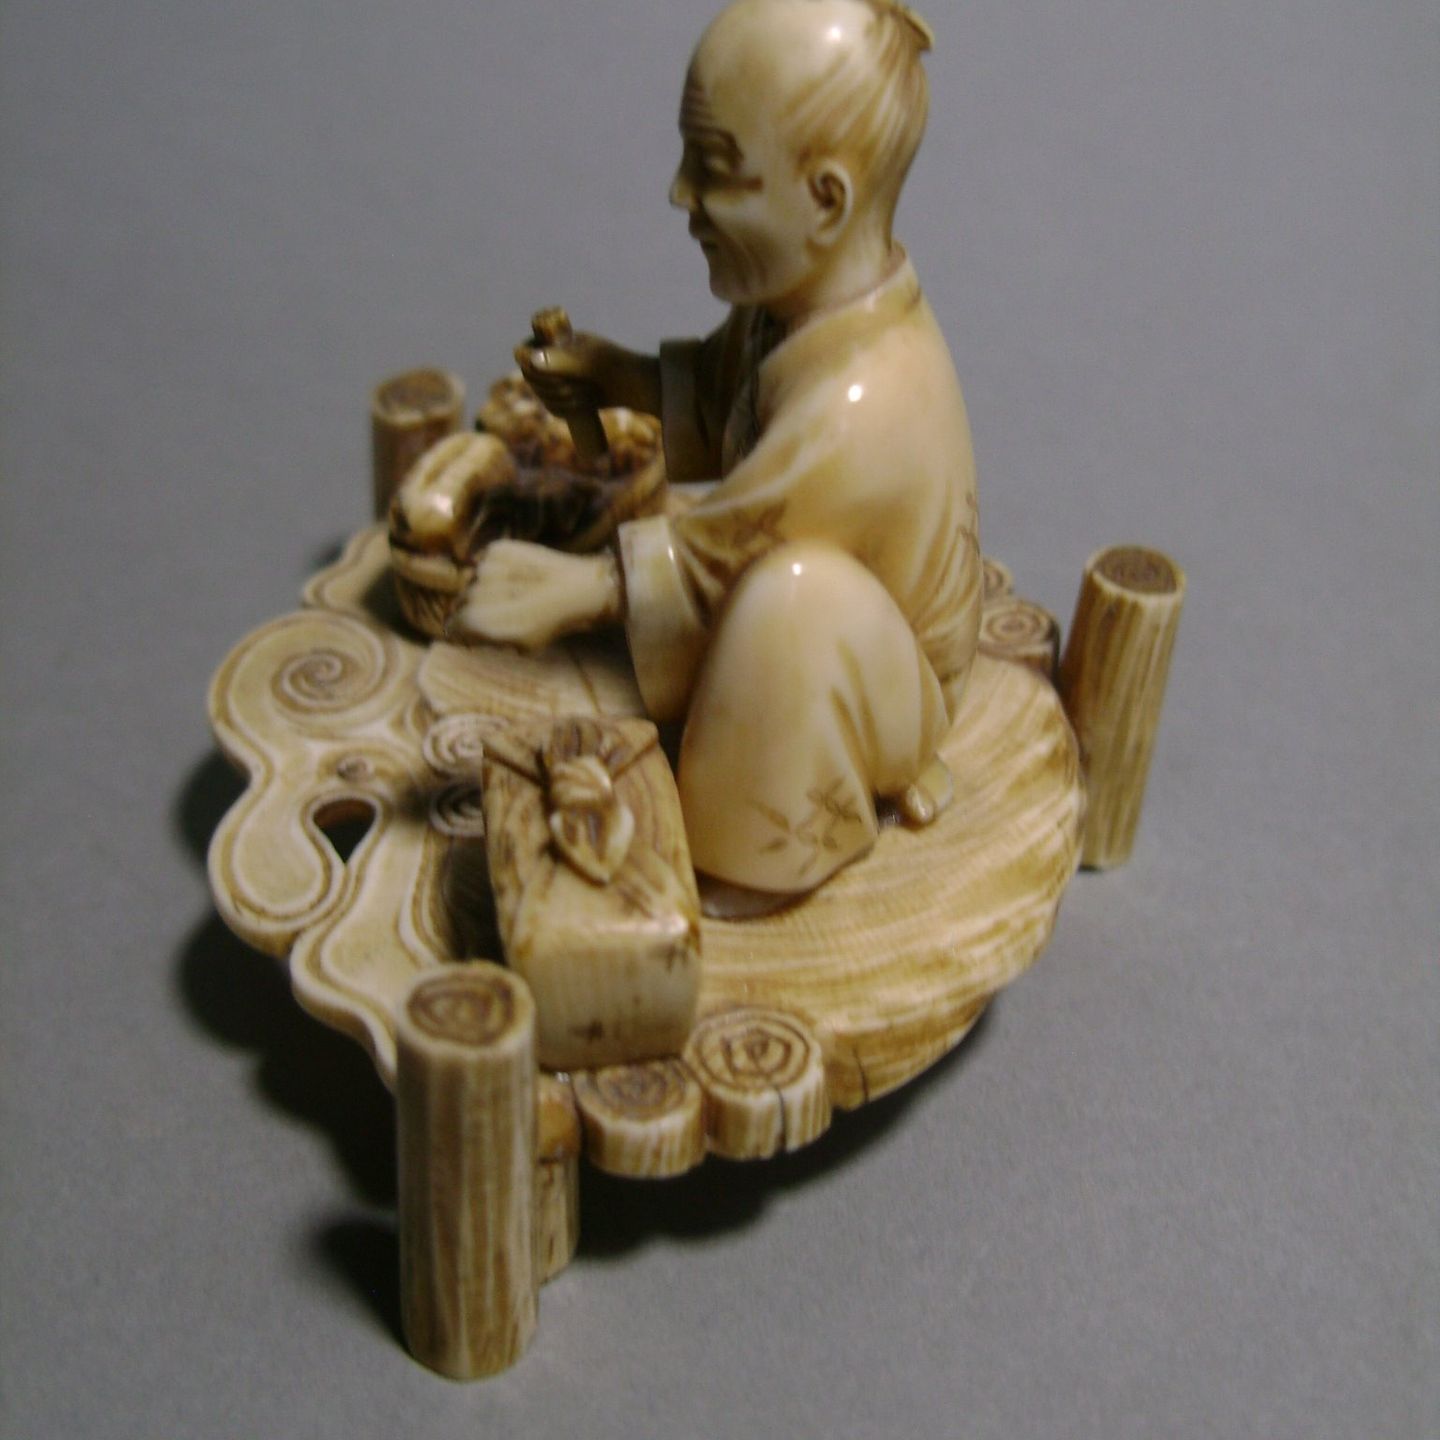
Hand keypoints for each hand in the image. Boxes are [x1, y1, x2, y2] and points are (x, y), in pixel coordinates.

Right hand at [446, 540, 622, 650]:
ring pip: (473, 580)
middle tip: (498, 612)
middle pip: (461, 602)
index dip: (461, 631)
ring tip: (512, 592)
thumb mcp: (519, 644)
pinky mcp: (497, 548)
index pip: (451, 626)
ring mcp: (485, 567)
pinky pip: (485, 560)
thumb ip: (487, 639)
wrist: (578, 588)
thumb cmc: (551, 622)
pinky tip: (516, 575)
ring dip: (484, 587)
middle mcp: (474, 591)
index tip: (471, 632)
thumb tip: (465, 635)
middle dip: (473, 609)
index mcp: (476, 620)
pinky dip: (494, 567)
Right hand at [515, 334, 660, 418]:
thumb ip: (560, 360)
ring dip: (565, 399)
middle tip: (582, 384)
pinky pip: (552, 408)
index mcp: (552, 339)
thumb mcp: (587, 361)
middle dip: (555, 387)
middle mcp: (551, 356)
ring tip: (589, 391)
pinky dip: (567, 410)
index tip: (554, 374)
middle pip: (530, 377)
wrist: (634, 385)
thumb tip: (531, 359)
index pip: (522, 352)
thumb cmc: (612, 366)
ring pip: (542, 395)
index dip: (532, 367)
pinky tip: (585, 404)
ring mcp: (556, 377)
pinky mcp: (564, 396)